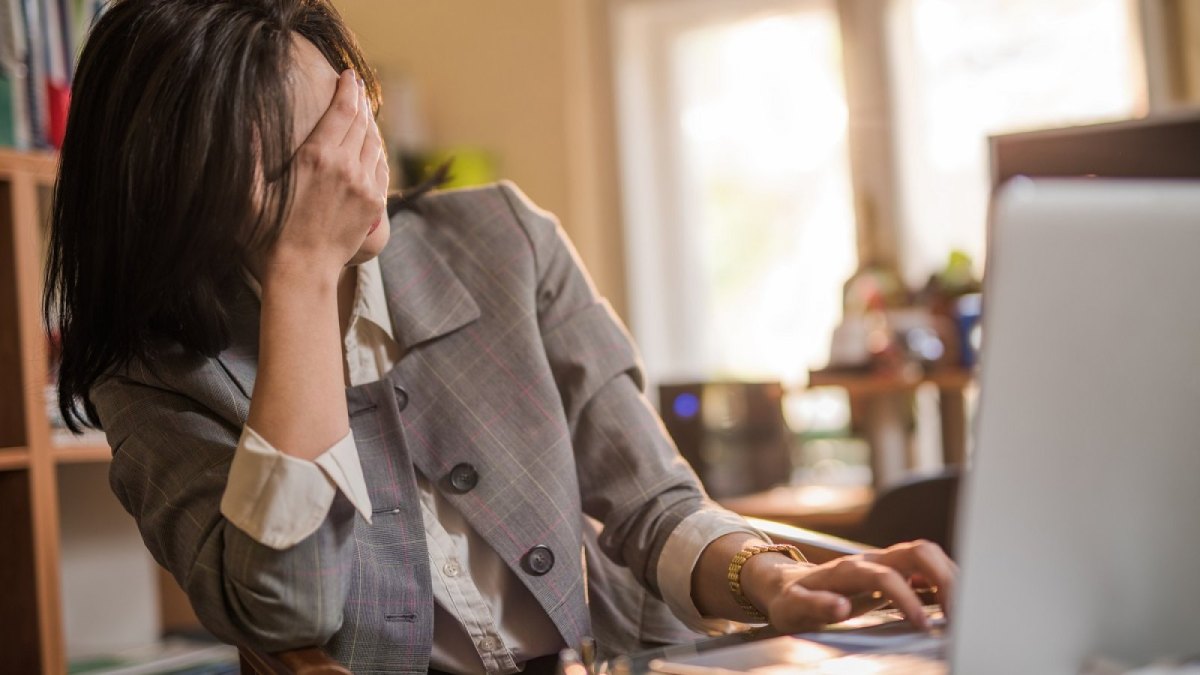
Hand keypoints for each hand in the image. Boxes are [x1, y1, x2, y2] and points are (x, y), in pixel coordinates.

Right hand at [265, 69, 388, 278]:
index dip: (347, 89)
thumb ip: (250, 155)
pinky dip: (378, 151)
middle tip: (357, 88)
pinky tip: (373, 146)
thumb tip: (249, 122)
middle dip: (359, 101)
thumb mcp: (249, 193)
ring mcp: (364, 185)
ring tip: (364, 113)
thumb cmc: (270, 233)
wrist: (303, 270)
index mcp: (317, 156)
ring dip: (370, 125)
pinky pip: (382, 168)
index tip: (349, 76)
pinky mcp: (374, 203)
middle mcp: (346, 166)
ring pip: (375, 143)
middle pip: (361, 122)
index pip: (341, 111)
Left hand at [745, 540, 956, 632]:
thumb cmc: (790, 599)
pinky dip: (946, 580)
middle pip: (917, 552)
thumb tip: (840, 607)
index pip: (885, 575)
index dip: (906, 598)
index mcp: (847, 570)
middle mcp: (870, 560)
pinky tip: (957, 603)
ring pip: (927, 555)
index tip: (922, 625)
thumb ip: (813, 606)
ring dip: (950, 577)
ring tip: (966, 610)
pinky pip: (927, 566)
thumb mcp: (792, 608)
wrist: (786, 583)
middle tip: (960, 613)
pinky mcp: (893, 570)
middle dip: (944, 577)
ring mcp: (884, 561)